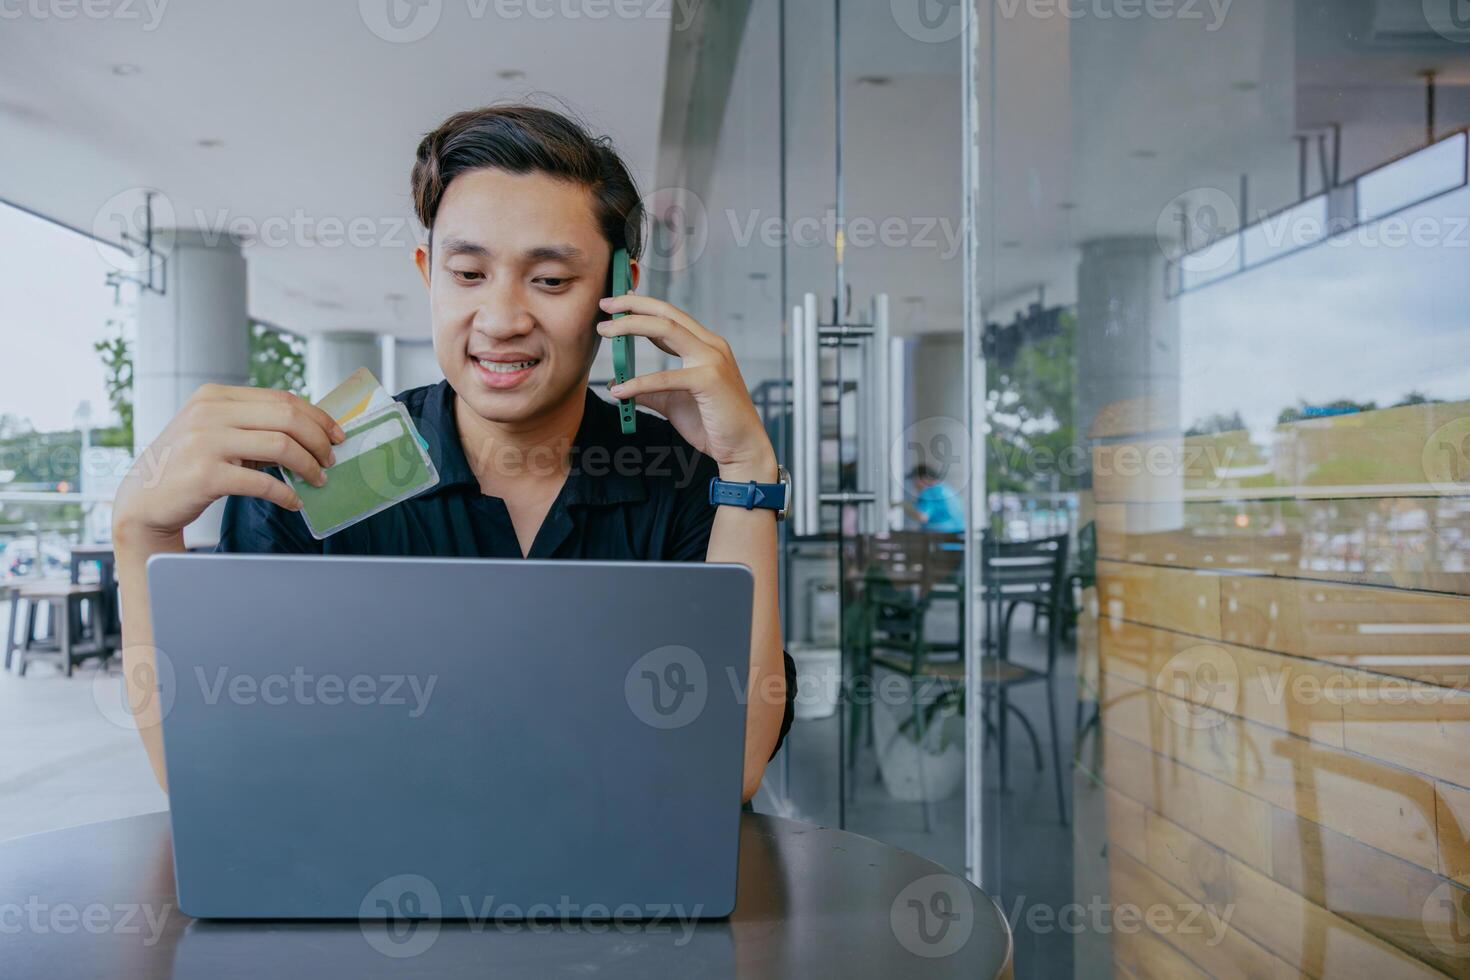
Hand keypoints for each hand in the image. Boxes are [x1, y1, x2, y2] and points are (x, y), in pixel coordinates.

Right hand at [113, 384, 344, 544]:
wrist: (142, 500)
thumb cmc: (187, 465)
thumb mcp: (215, 432)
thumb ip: (253, 425)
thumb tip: (311, 431)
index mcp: (215, 396)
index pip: (282, 398)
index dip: (317, 416)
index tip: (337, 434)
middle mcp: (208, 413)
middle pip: (287, 418)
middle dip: (318, 440)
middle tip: (330, 460)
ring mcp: (205, 442)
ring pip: (281, 446)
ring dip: (309, 466)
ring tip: (317, 480)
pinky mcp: (205, 475)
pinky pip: (262, 482)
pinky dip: (286, 494)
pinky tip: (294, 502)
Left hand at [597, 295, 775, 479]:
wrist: (743, 448)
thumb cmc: (712, 425)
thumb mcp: (673, 402)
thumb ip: (650, 391)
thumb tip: (619, 385)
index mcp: (706, 346)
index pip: (671, 316)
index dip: (642, 307)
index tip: (616, 305)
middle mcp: (711, 346)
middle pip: (667, 313)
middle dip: (633, 304)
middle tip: (605, 304)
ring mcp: (713, 360)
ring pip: (666, 329)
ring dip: (631, 326)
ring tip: (605, 330)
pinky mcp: (709, 381)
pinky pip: (665, 377)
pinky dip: (638, 382)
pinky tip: (619, 391)